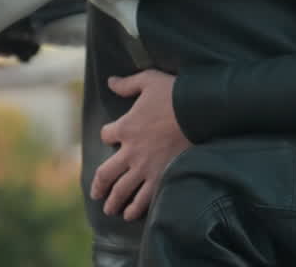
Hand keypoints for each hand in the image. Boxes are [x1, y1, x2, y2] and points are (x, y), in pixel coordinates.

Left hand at [90, 70, 191, 220]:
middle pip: (106, 173)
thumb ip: (128, 84)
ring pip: (122, 191)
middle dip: (99, 185)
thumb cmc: (174, 94)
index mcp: (125, 127)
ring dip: (114, 202)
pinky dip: (136, 208)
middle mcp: (130, 152)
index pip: (106, 135)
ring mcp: (145, 168)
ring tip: (110, 210)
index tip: (111, 136)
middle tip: (96, 194)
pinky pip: (144, 198)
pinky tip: (132, 214)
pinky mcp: (162, 177)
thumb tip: (110, 81)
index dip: (108, 135)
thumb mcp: (148, 81)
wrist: (199, 111)